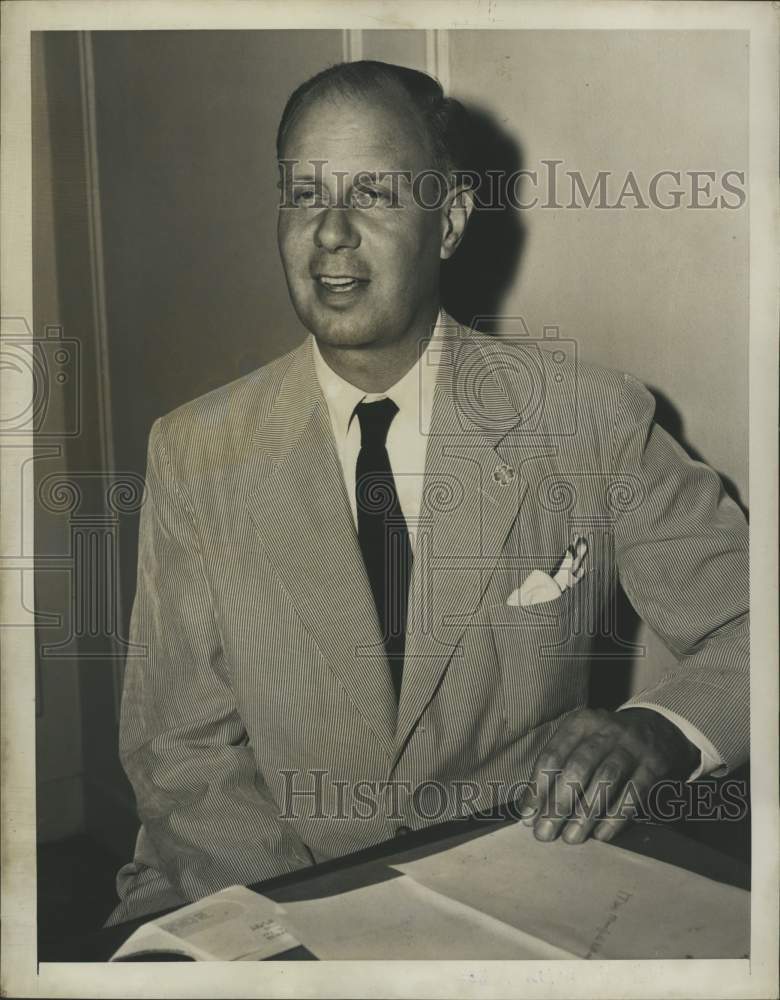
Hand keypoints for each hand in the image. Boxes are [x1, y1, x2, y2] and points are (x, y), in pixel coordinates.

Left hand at [520, 707, 699, 843]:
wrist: (657, 728)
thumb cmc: (606, 743)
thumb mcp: (580, 742)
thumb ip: (556, 771)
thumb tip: (531, 812)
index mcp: (579, 723)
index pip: (552, 756)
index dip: (537, 788)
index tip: (528, 817)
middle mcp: (605, 731)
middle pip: (577, 768)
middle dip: (558, 804)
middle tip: (545, 832)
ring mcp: (632, 746)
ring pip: (605, 780)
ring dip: (585, 813)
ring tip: (571, 837)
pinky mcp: (654, 765)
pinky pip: (634, 793)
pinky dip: (616, 816)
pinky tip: (602, 835)